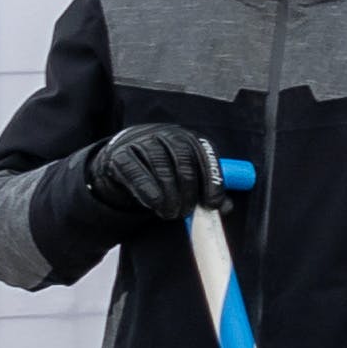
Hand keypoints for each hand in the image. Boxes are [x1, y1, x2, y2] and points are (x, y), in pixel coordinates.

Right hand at [83, 121, 223, 226]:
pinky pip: (136, 172)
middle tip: (186, 212)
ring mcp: (142, 141)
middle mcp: (166, 134)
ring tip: (170, 213)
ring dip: (168, 195)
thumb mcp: (184, 178)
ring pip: (160, 167)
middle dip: (188, 191)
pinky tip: (153, 204)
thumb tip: (226, 207)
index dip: (212, 181)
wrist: (120, 164)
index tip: (213, 205)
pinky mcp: (121, 154)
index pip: (205, 155)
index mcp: (187, 138)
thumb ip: (205, 190)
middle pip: (184, 160)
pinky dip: (147, 190)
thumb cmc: (160, 172)